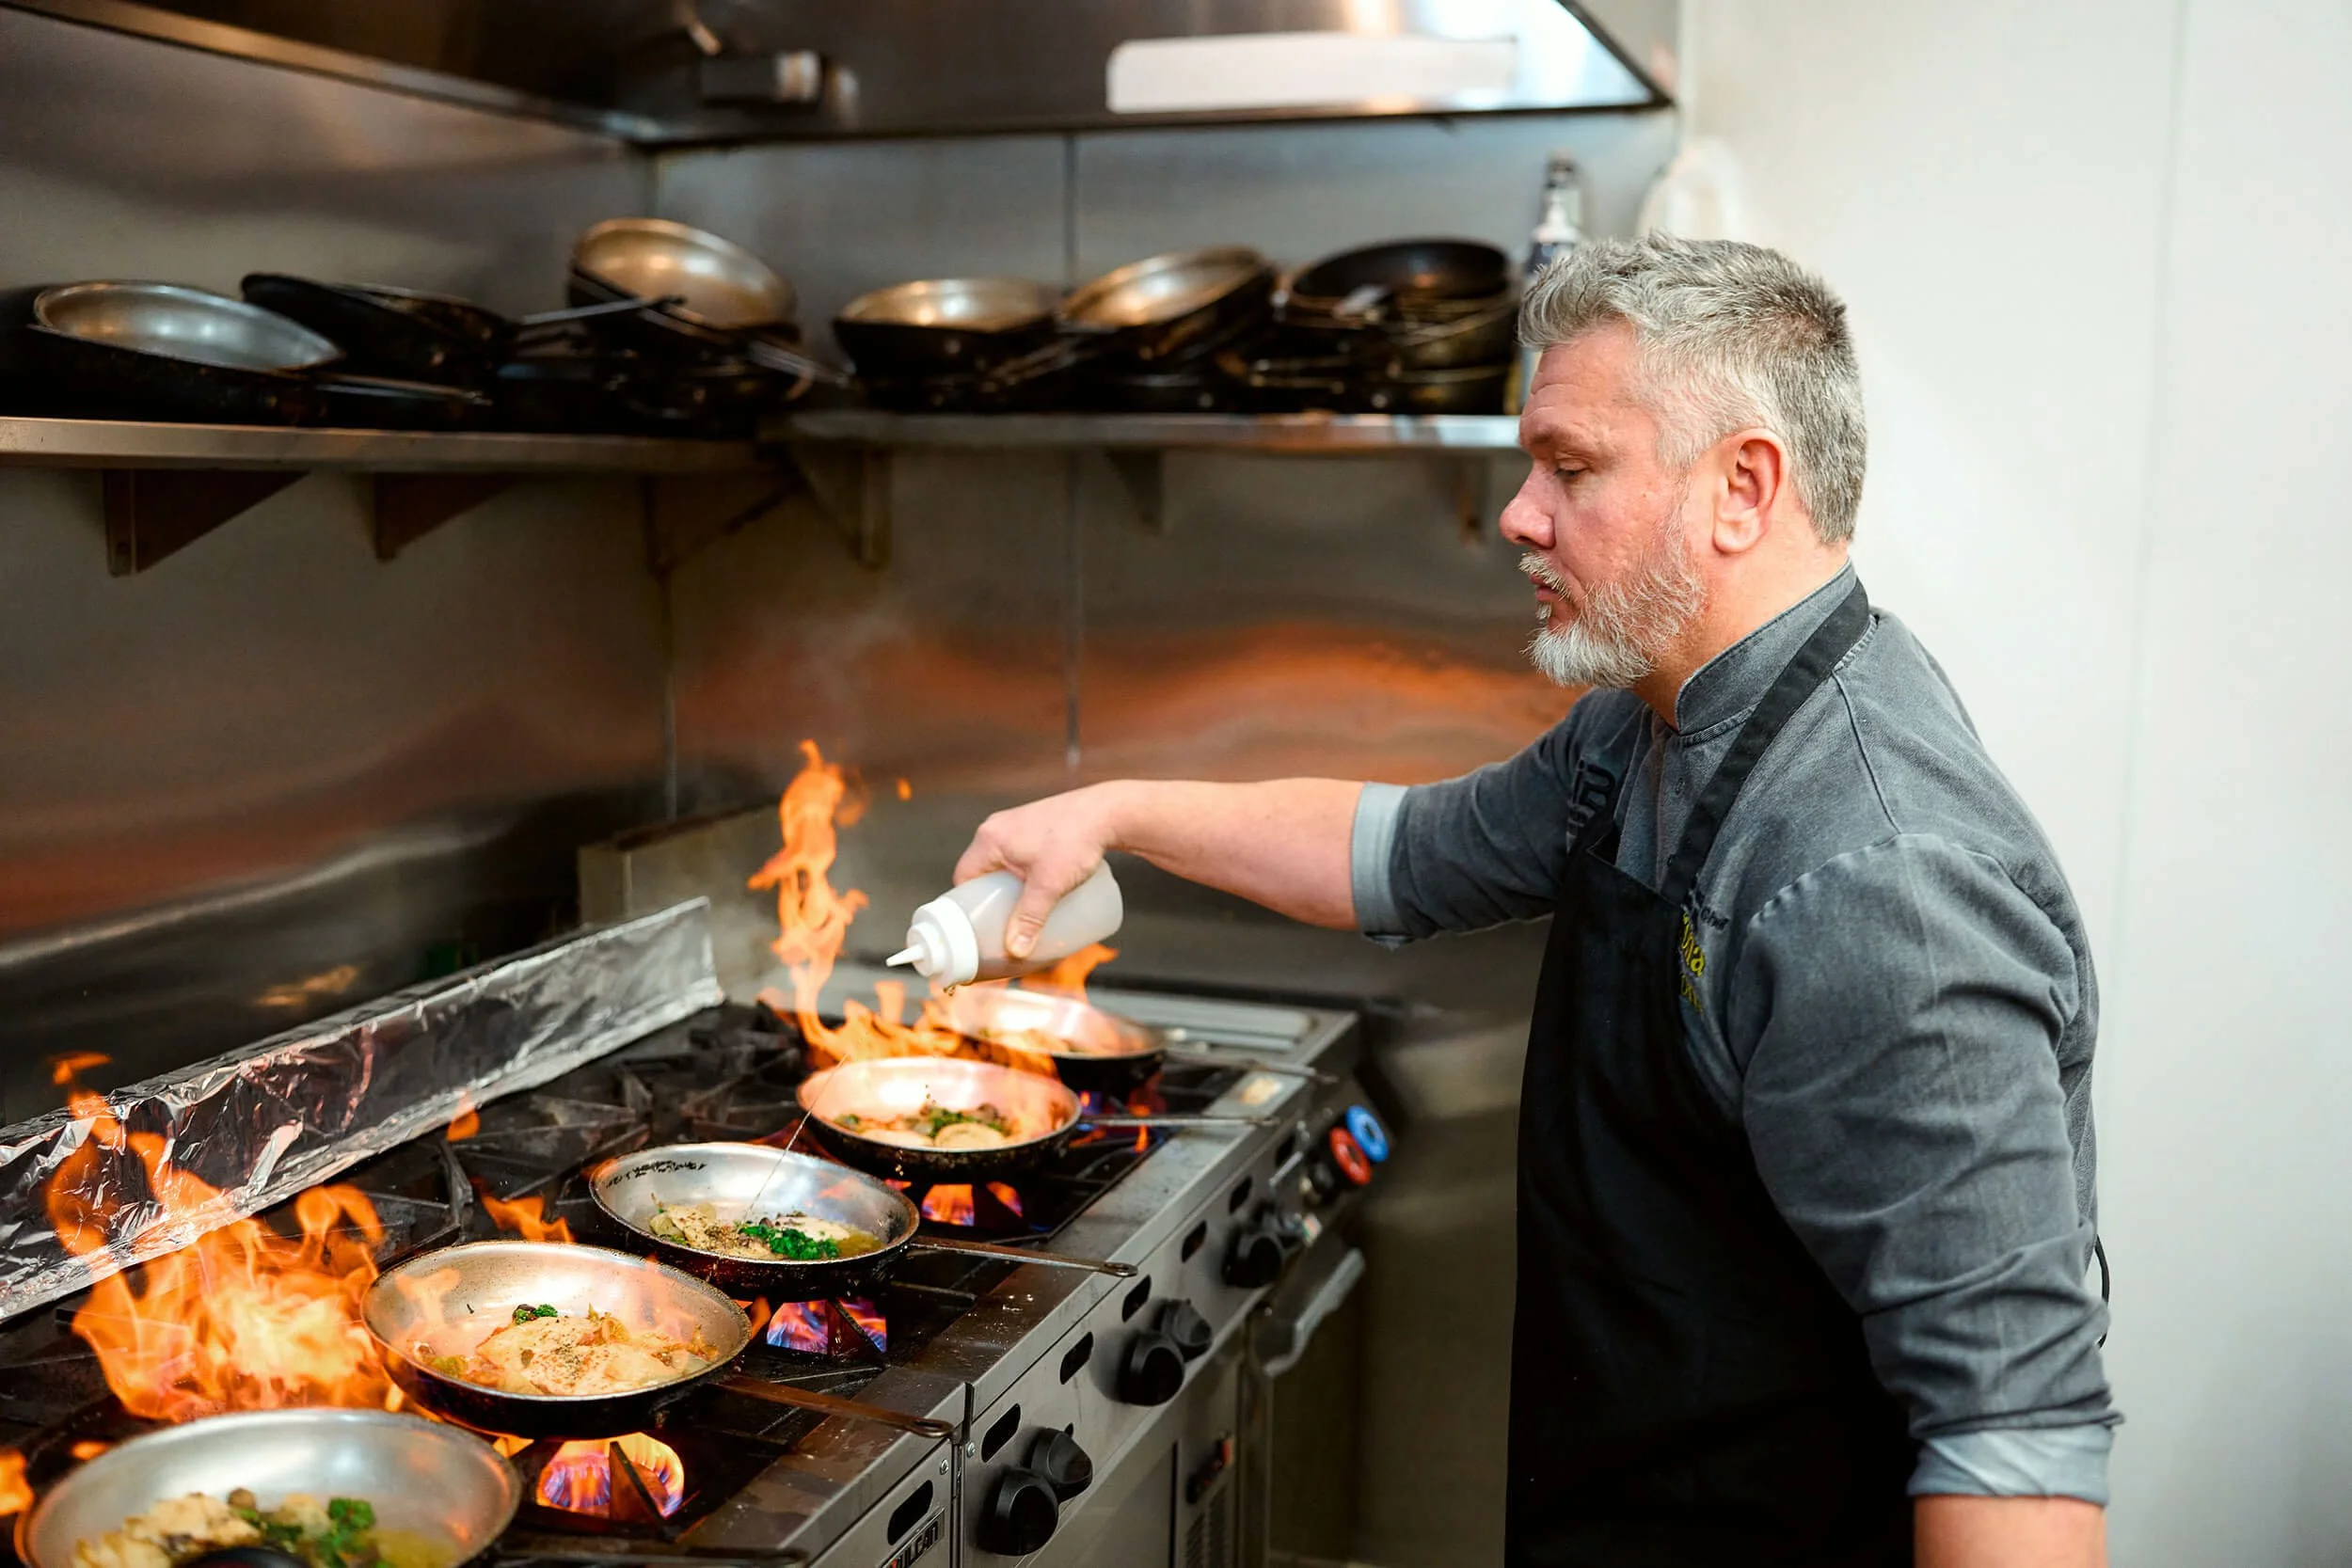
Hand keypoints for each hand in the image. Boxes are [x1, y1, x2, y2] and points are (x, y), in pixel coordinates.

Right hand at [953, 784, 1127, 959]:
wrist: (1108, 812)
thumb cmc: (1076, 840)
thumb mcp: (1049, 886)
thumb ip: (1030, 919)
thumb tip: (1015, 950)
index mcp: (989, 839)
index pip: (963, 876)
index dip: (967, 903)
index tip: (977, 923)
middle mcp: (998, 827)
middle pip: (981, 870)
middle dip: (988, 896)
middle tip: (1000, 920)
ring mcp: (1016, 823)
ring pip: (1001, 862)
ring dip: (1006, 884)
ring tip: (1019, 907)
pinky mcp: (1035, 824)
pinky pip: (1017, 852)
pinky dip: (1020, 871)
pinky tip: (1034, 884)